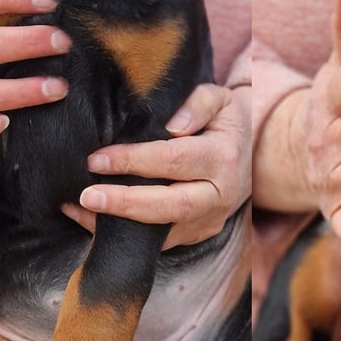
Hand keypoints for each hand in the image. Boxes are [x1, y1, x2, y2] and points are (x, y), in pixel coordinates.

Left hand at [61, 83, 251, 249]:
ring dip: (119, 224)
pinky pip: (160, 241)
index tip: (98, 157)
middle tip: (87, 195)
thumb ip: (197, 103)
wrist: (259, 154)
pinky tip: (92, 220)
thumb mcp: (221, 99)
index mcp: (223, 157)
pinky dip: (124, 234)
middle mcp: (220, 193)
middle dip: (125, 202)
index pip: (173, 160)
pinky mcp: (198, 233)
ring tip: (81, 210)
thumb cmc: (227, 122)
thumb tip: (172, 126)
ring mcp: (211, 219)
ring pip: (164, 232)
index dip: (133, 160)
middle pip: (171, 205)